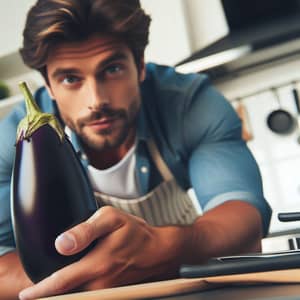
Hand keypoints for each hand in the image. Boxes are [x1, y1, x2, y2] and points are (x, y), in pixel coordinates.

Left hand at [19, 206, 189, 299]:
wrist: (158, 250)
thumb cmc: (134, 232)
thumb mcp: (111, 219)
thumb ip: (85, 231)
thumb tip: (61, 244)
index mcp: (97, 265)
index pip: (61, 283)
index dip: (40, 291)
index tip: (26, 295)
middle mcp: (101, 283)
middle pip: (67, 295)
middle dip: (50, 293)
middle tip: (36, 289)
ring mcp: (107, 290)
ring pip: (78, 296)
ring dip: (64, 292)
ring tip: (52, 285)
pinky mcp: (112, 292)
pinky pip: (89, 295)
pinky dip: (76, 292)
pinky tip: (74, 283)